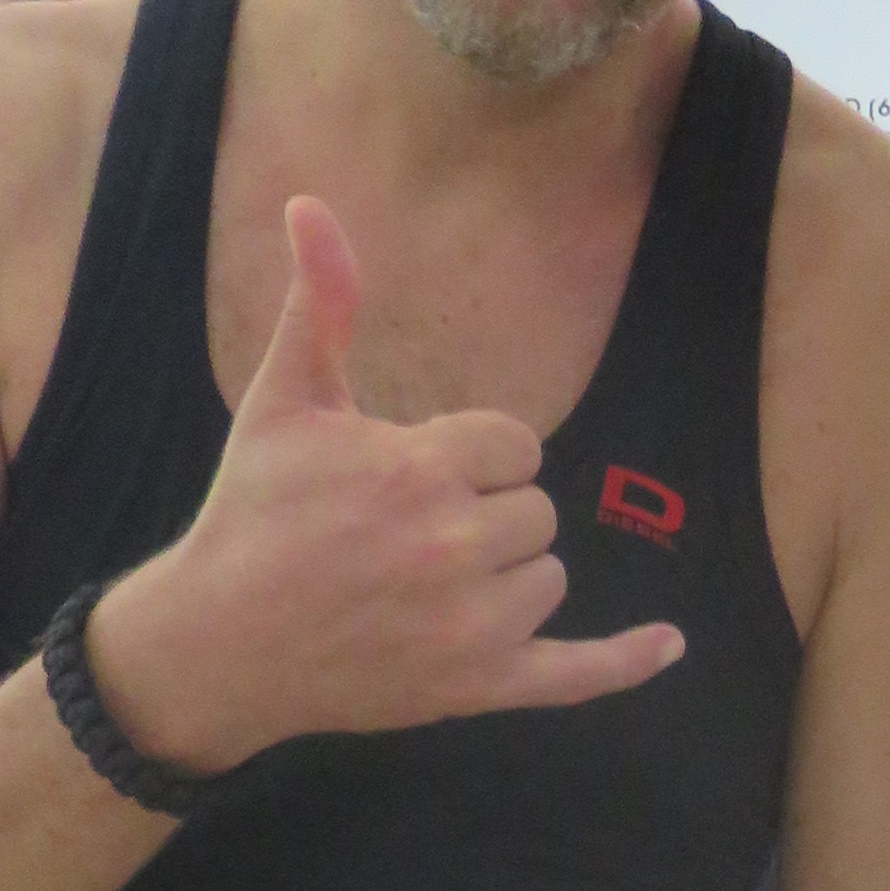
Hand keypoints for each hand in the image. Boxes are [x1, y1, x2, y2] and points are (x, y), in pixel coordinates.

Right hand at [94, 197, 684, 769]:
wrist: (218, 645)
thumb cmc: (252, 513)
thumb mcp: (283, 402)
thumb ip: (319, 304)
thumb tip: (310, 203)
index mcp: (419, 470)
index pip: (516, 446)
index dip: (471, 457)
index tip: (409, 477)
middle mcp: (454, 547)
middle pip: (536, 512)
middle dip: (486, 515)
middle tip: (404, 538)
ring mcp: (471, 626)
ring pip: (546, 577)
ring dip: (506, 576)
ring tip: (423, 586)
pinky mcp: (477, 687)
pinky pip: (575, 673)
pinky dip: (624, 662)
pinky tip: (670, 645)